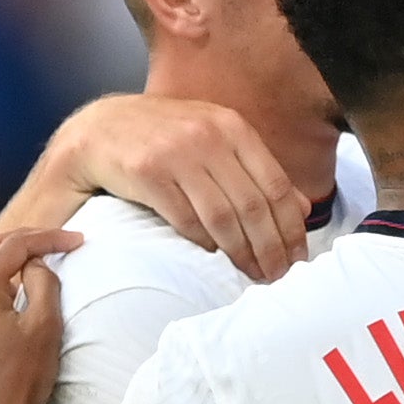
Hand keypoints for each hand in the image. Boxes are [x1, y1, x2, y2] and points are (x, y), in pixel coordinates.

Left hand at [0, 228, 73, 403]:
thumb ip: (45, 283)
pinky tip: (19, 294)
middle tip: (56, 241)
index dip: (49, 238)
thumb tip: (37, 265)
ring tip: (40, 261)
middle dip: (24, 239)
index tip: (79, 241)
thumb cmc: (20, 381)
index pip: (15, 246)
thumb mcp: (45, 326)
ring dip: (9, 259)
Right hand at [75, 94, 309, 279]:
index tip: (297, 257)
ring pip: (223, 217)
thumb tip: (303, 207)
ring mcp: (176, 153)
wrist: (100, 129)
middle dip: (270, 248)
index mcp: (232, 127)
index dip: (290, 228)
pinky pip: (185, 220)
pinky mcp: (147, 173)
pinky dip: (203, 243)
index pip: (275, 185)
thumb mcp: (216, 140)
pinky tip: (213, 256)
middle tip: (277, 276)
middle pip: (252, 205)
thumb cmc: (165, 138)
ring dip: (241, 252)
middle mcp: (208, 136)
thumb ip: (256, 169)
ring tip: (252, 274)